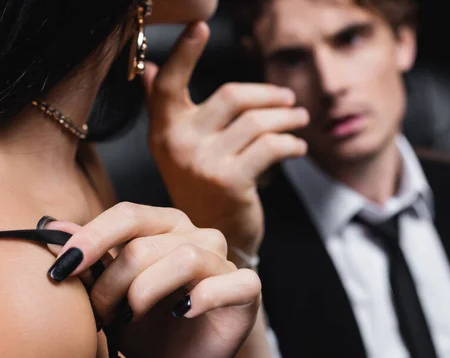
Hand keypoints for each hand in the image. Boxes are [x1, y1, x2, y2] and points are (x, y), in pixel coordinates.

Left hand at [44, 202, 260, 357]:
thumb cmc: (140, 326)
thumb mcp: (106, 293)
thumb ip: (86, 258)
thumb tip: (49, 227)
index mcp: (164, 225)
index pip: (129, 214)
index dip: (94, 238)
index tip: (63, 269)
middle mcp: (196, 235)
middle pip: (147, 244)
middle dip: (112, 284)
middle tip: (99, 315)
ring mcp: (224, 261)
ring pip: (184, 258)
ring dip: (146, 293)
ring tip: (130, 318)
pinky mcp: (247, 290)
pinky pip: (230, 282)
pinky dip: (203, 297)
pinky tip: (181, 313)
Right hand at [144, 22, 308, 255]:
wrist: (215, 238)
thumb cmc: (202, 189)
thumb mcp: (178, 150)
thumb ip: (164, 109)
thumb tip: (150, 68)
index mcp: (164, 132)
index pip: (168, 86)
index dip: (184, 53)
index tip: (200, 26)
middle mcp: (178, 145)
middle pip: (232, 97)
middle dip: (269, 95)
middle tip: (289, 100)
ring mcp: (203, 163)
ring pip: (257, 121)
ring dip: (287, 118)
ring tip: (300, 120)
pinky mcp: (231, 181)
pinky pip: (271, 147)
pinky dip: (291, 143)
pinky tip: (298, 148)